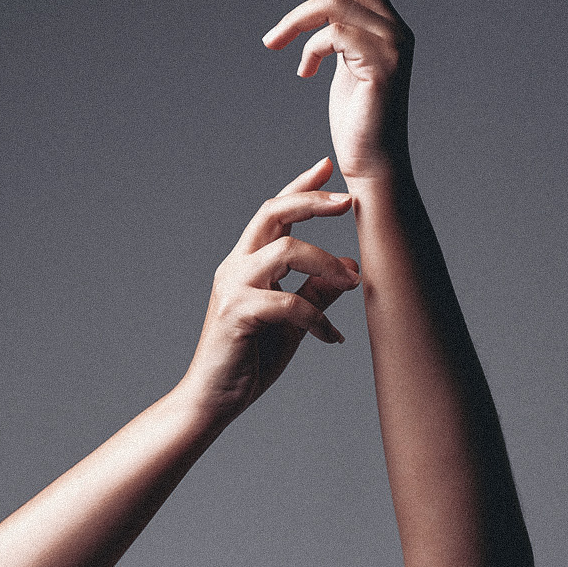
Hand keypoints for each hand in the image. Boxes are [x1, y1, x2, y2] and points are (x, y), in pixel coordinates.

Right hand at [179, 157, 359, 423]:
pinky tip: (332, 338)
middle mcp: (236, 267)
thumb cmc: (249, 361)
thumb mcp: (291, 323)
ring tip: (354, 281)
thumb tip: (348, 271)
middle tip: (350, 201)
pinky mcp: (237, 313)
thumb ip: (314, 293)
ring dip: (327, 262)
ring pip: (286, 250)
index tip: (328, 166)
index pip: (273, 213)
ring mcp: (233, 288)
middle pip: (273, 213)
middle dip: (313, 201)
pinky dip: (318, 319)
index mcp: (246, 263)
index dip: (300, 187)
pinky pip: (288, 303)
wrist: (213, 400)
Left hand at [263, 0, 412, 180]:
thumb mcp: (347, 72)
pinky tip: (303, 72)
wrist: (373, 167)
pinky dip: (310, 48)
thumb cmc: (357, 127)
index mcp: (388, 28)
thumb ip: (341, 41)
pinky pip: (334, 34)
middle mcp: (396, 30)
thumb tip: (321, 23)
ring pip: (334, 4)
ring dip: (294, 20)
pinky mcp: (381, 66)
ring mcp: (392, 46)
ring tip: (271, 42)